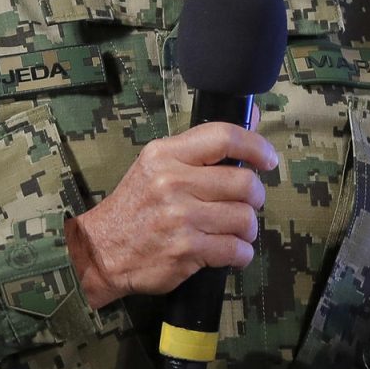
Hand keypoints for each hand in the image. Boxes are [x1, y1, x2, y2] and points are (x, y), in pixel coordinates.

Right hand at [64, 119, 277, 308]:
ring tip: (235, 230)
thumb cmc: (136, 206)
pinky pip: (236, 250)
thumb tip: (252, 115)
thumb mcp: (157, 165)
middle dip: (255, 196)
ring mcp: (180, 217)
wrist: (102, 250)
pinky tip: (230, 251)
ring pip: (245, 218)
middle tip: (247, 203)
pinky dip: (241, 253)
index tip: (267, 159)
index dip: (256, 146)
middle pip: (243, 182)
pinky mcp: (186, 250)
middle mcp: (172, 182)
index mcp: (165, 154)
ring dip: (248, 228)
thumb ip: (201, 146)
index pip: (223, 137)